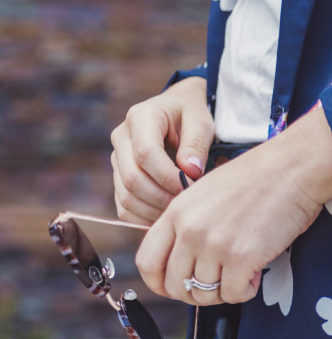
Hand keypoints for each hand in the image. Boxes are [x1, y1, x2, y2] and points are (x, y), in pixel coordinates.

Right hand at [110, 76, 212, 224]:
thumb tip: (190, 171)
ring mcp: (117, 160)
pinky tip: (168, 216)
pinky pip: (125, 208)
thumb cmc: (191, 116)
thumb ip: (196, 144)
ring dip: (155, 211)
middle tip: (189, 204)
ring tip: (181, 210)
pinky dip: (145, 218)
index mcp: (140, 118)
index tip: (193, 187)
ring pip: (127, 196)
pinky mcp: (119, 178)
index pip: (146, 154)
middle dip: (163, 197)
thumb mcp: (201, 122)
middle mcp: (121, 138)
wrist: (177, 112)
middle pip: (133, 178)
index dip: (169, 177)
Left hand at [135, 105, 331, 305]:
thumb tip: (186, 263)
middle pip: (175, 286)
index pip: (147, 261)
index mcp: (177, 213)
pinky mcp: (241, 258)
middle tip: (216, 286)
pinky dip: (245, 291)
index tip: (175, 287)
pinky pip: (233, 295)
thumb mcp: (207, 194)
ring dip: (224, 291)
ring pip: (204, 294)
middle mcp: (190, 231)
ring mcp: (214, 245)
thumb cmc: (258, 180)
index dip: (159, 283)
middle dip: (195, 294)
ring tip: (242, 274)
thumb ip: (189, 224)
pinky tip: (255, 274)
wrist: (293, 170)